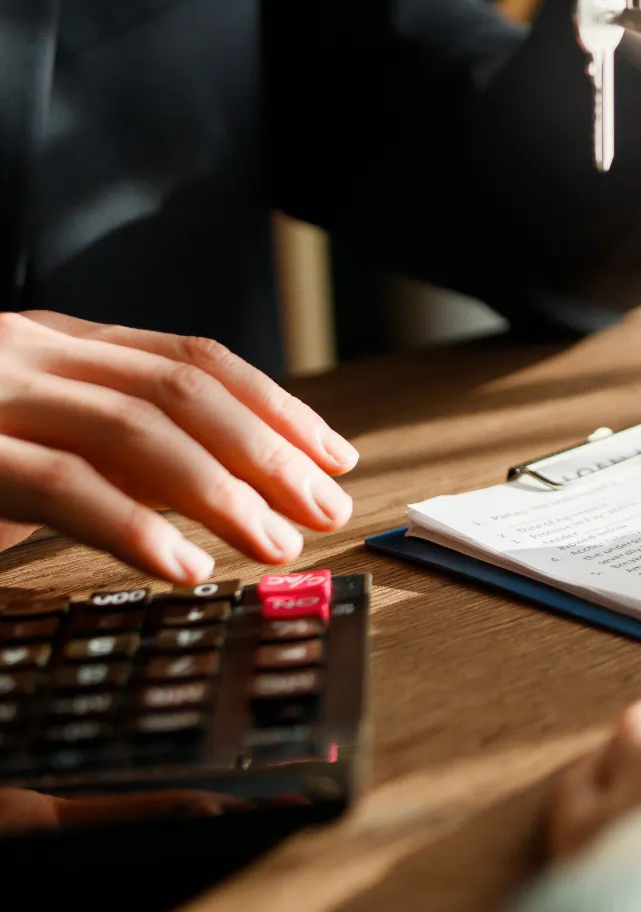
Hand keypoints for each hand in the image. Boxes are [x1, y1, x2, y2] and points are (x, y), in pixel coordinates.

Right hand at [0, 311, 356, 582]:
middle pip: (183, 391)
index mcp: (60, 345)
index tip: (337, 458)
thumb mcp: (40, 444)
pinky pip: (65, 485)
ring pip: (138, 430)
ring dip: (223, 493)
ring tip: (277, 545)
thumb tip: (235, 486)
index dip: (277, 408)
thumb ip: (126, 453)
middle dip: (269, 453)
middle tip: (327, 510)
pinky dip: (136, 528)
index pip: (195, 360)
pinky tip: (186, 567)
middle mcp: (32, 353)